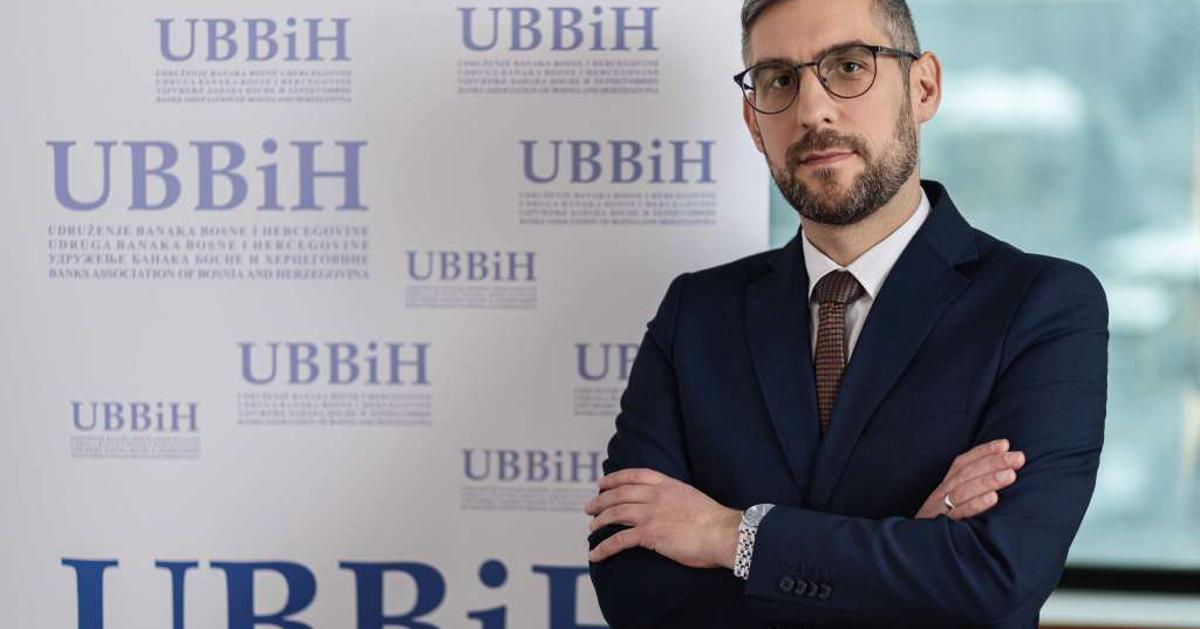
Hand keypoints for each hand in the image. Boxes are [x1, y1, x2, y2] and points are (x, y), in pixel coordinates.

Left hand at [584, 468, 741, 567]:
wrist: (723, 532)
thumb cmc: (715, 521)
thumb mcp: (692, 498)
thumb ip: (676, 498)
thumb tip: (669, 507)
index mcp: (667, 484)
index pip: (634, 476)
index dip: (614, 478)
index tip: (602, 484)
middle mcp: (655, 496)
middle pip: (619, 494)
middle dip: (601, 500)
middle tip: (589, 507)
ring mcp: (650, 514)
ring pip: (615, 513)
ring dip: (599, 521)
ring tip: (591, 528)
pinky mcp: (649, 534)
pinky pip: (618, 540)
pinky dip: (603, 547)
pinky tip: (594, 554)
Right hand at [915, 438, 1024, 519]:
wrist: (913, 549)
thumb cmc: (940, 525)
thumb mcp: (950, 504)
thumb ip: (968, 489)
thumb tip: (1001, 474)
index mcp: (944, 486)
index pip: (963, 462)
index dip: (983, 452)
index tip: (1005, 444)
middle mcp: (941, 493)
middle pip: (966, 473)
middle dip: (993, 462)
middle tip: (1018, 458)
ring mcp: (939, 509)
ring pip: (964, 490)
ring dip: (988, 480)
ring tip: (1010, 475)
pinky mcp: (940, 526)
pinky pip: (958, 513)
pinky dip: (976, 504)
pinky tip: (994, 498)